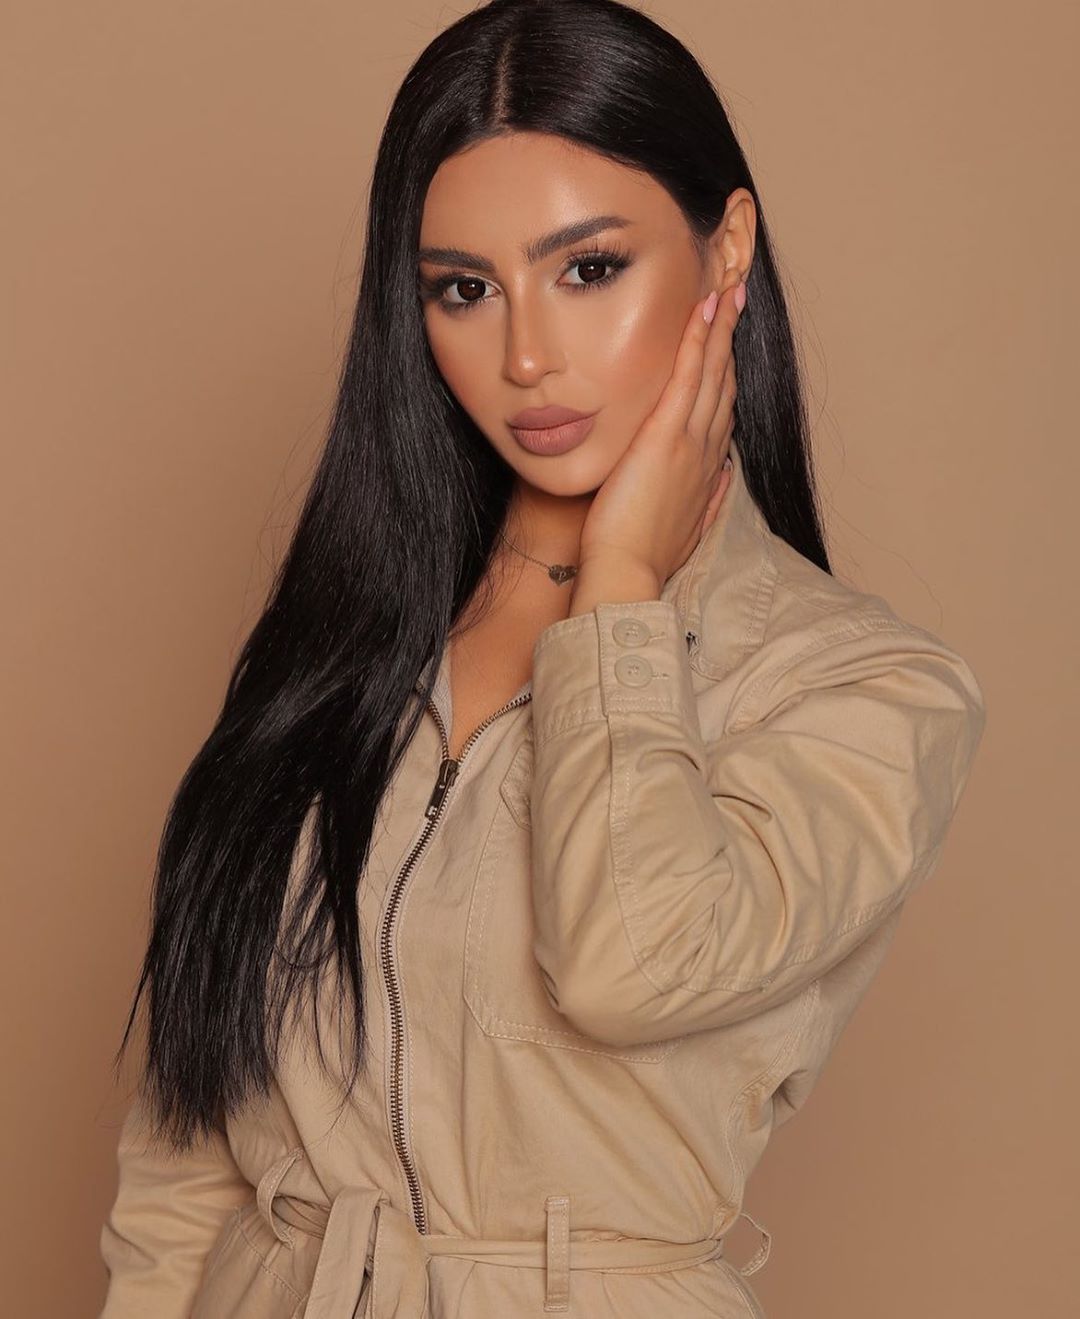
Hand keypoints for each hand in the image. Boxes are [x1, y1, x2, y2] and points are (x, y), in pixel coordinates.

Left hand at [576, 281, 743, 588]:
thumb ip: (706, 500)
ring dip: (722, 326)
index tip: (730, 346)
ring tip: (729, 287)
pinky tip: (706, 308)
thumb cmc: (645, 558)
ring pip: (713, 371)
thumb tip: (721, 478)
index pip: (721, 411)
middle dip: (731, 338)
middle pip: (724, 382)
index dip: (727, 373)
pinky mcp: (667, 436)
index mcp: (707, 471)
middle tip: (737, 297)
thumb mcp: (686, 528)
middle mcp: (707, 450)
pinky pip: (689, 375)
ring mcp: (690, 440)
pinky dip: (700, 338)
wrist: (628, 572)